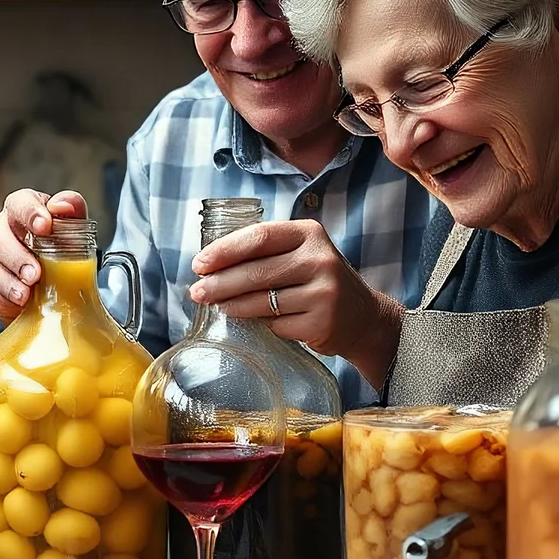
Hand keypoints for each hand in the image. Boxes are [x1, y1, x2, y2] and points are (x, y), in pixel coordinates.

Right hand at [0, 189, 88, 319]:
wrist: (62, 289)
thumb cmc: (66, 251)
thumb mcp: (77, 229)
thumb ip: (73, 210)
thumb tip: (62, 205)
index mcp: (26, 211)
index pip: (20, 202)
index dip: (29, 212)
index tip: (44, 226)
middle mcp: (6, 230)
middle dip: (16, 254)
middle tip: (35, 273)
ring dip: (8, 278)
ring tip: (26, 293)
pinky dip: (5, 294)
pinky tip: (20, 301)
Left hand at [188, 219, 403, 388]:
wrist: (363, 317)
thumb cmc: (318, 281)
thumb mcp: (300, 254)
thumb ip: (265, 253)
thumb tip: (210, 266)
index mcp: (309, 233)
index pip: (258, 237)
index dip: (224, 250)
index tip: (199, 264)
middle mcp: (320, 259)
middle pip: (256, 271)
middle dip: (219, 283)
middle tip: (196, 292)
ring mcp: (324, 292)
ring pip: (262, 301)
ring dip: (232, 306)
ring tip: (216, 306)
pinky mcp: (322, 323)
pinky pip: (276, 325)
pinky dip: (262, 324)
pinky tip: (256, 322)